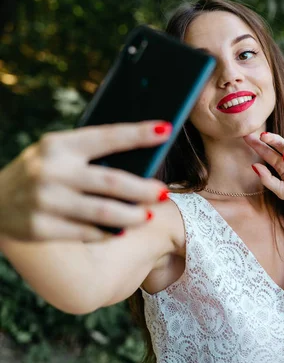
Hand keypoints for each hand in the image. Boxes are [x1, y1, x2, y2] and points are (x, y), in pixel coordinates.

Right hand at [0, 121, 171, 242]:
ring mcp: (45, 201)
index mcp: (59, 145)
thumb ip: (87, 156)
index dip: (138, 134)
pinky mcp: (40, 228)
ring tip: (147, 215)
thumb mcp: (55, 153)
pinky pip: (85, 232)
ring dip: (131, 215)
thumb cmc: (38, 172)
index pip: (106, 137)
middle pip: (110, 181)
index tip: (165, 130)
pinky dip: (107, 233)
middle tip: (163, 192)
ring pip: (102, 212)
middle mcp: (52, 171)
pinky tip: (120, 231)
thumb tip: (138, 162)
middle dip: (142, 188)